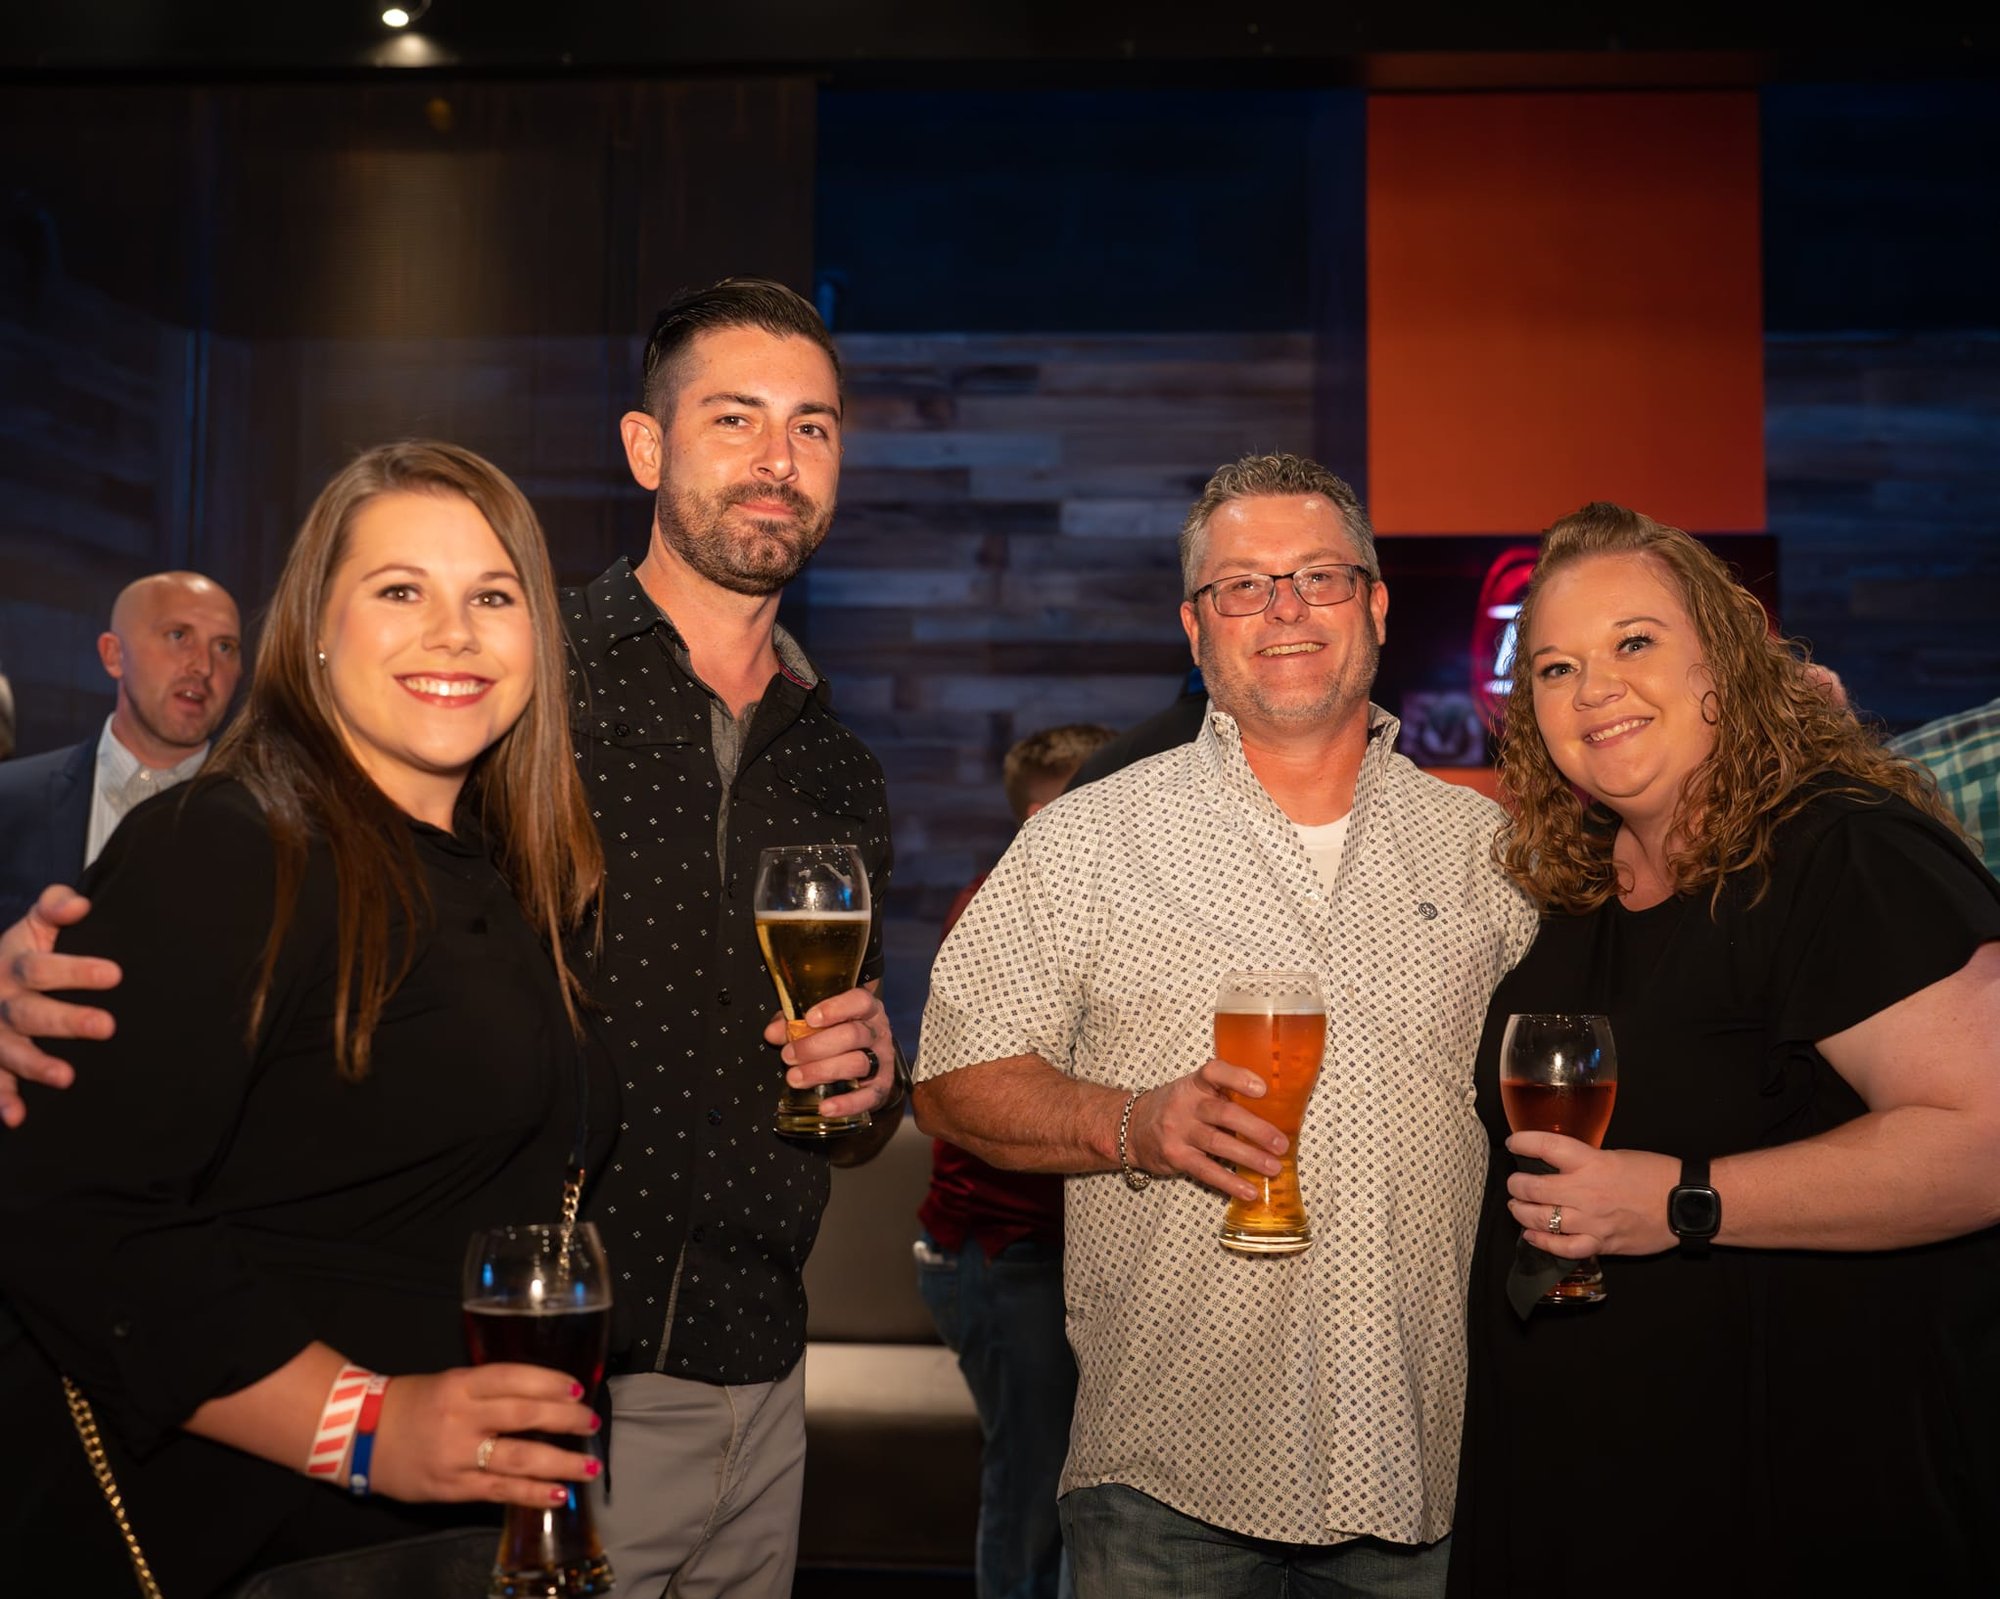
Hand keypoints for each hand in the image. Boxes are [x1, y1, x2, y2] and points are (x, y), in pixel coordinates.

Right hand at [0, 887, 121, 1128]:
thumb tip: (79, 904)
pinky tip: (17, 1118)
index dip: (76, 970)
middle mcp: (0, 1000)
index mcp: (14, 965)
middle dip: (66, 1020)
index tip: (114, 975)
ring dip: (35, 1065)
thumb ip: (55, 908)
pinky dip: (2, 1100)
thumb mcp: (32, 924)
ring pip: (10, 1050)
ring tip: (66, 1077)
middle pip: (30, 1012)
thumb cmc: (20, 950)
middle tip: (106, 1026)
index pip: (42, 967)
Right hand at [369, 1365, 599, 1507]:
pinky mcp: (451, 1488)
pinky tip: (558, 1495)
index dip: (548, 1382)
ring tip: (589, 1467)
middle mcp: (461, 1417)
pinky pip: (499, 1491)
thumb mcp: (450, 1382)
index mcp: (461, 1383)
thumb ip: (490, 1389)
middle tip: (592, 1422)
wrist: (358, 1436)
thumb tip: (544, 1397)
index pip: (512, 1378)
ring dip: (560, 1463)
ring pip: (517, 1458)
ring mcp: (456, 1455)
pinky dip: (532, 1493)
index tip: (578, 1388)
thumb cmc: (413, 1403)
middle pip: (522, 1415)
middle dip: (564, 1420)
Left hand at [764, 985, 897, 1121]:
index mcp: (865, 1009)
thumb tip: (773, 1033)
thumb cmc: (839, 1032)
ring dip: (822, 1072)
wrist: (867, 1057)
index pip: (859, 1001)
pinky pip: (869, 1097)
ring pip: (858, 1064)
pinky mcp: (882, 1086)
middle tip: (788, 1055)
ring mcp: (882, 1059)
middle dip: (816, 1046)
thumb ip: (794, 1022)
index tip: (810, 1018)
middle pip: (853, 1035)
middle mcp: (877, 1031)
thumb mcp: (817, 1020)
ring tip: (795, 1077)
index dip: (836, 1009)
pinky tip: (825, 1107)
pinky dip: (846, 1104)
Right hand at [1127, 1058, 1287, 1200]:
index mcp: (1195, 1084)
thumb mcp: (1193, 1091)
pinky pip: (1206, 1171)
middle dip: (1256, 1129)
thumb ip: (1223, 1096)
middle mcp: (1186, 1104)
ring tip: (1274, 1167)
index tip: (1263, 1089)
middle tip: (1281, 1143)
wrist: (1131, 1127)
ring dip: (1249, 1157)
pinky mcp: (1176, 1156)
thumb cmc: (1175, 1108)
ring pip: (1218, 1143)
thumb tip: (1273, 1114)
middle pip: (1224, 1113)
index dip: (1238, 1078)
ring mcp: (1179, 1131)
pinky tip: (1249, 1191)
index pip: (1215, 1072)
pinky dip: (1229, 1182)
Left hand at [1504, 1133, 1678, 1258]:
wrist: (1686, 1204)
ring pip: (1541, 1219)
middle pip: (1533, 1187)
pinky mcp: (1602, 1243)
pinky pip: (1564, 1248)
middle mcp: (1586, 1191)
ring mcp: (1592, 1220)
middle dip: (1517, 1184)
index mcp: (1591, 1162)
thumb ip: (1585, 1161)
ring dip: (1522, 1212)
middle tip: (1516, 1183)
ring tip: (1518, 1206)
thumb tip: (1558, 1163)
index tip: (1513, 1143)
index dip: (1522, 1142)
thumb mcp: (1615, 1155)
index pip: (1544, 1146)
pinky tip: (1532, 1235)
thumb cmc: (1655, 1174)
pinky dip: (1543, 1242)